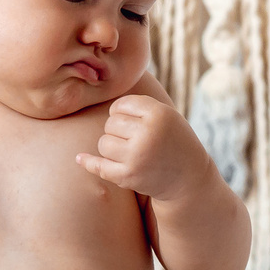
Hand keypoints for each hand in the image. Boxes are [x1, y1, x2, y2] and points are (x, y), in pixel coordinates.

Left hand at [76, 94, 211, 202]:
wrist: (188, 178)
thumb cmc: (172, 140)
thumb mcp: (165, 114)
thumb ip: (138, 105)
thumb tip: (98, 92)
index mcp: (158, 114)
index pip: (121, 105)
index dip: (124, 113)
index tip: (135, 122)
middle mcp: (147, 134)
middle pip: (110, 123)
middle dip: (118, 131)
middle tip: (136, 140)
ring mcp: (137, 157)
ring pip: (103, 143)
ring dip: (112, 146)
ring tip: (130, 151)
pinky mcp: (128, 176)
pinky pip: (99, 165)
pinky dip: (88, 162)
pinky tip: (80, 158)